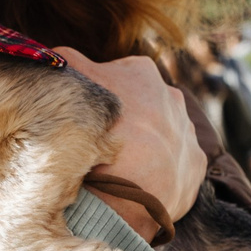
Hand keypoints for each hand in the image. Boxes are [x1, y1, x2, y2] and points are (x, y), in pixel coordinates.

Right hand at [58, 48, 204, 232]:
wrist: (120, 194)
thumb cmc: (92, 135)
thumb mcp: (69, 86)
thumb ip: (65, 61)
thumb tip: (55, 56)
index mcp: (142, 72)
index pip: (115, 77)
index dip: (98, 96)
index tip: (87, 117)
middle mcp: (172, 96)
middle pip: (141, 105)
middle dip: (126, 120)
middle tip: (101, 142)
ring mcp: (187, 131)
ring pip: (161, 133)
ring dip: (145, 146)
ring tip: (121, 167)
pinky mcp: (196, 163)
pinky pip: (178, 163)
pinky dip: (162, 172)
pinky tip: (141, 183)